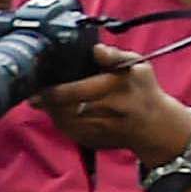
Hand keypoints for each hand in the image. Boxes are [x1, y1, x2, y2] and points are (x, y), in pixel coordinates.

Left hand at [38, 54, 190, 165]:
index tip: (38, 87)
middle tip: (36, 95)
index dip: (52, 91)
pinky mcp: (94, 142)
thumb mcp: (138, 66)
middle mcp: (107, 112)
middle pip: (64, 109)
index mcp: (117, 89)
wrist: (155, 126)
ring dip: (51, 111)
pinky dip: (60, 122)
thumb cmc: (144, 90)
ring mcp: (100, 130)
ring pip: (63, 122)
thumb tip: (96, 49)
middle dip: (47, 101)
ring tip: (44, 101)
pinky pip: (69, 132)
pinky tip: (58, 112)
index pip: (76, 91)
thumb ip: (115, 56)